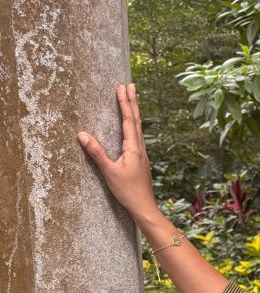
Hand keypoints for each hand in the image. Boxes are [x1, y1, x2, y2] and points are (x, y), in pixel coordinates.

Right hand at [77, 83, 158, 224]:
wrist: (144, 207)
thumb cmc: (128, 191)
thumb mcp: (109, 172)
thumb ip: (96, 153)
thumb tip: (81, 134)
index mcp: (133, 148)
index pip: (128, 120)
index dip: (124, 103)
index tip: (122, 88)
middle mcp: (140, 148)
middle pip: (136, 120)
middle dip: (132, 102)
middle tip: (130, 85)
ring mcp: (142, 154)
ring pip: (138, 128)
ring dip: (134, 112)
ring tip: (132, 100)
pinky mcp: (140, 160)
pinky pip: (137, 137)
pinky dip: (134, 125)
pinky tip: (132, 128)